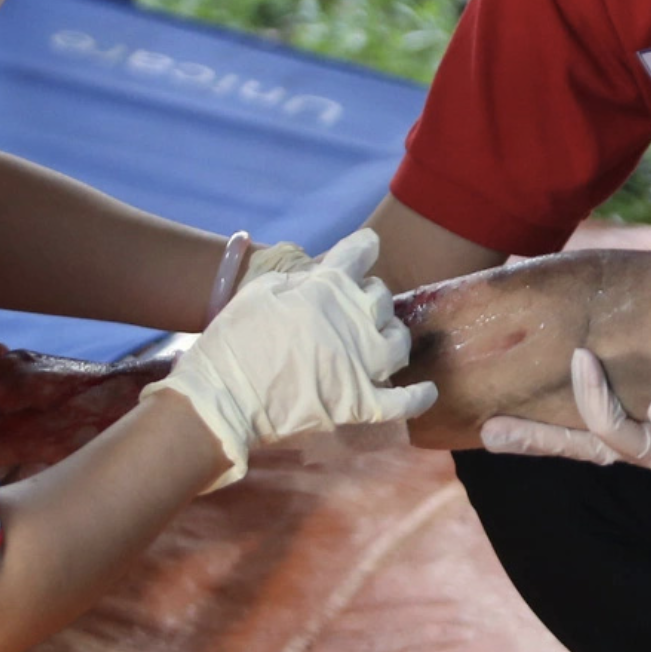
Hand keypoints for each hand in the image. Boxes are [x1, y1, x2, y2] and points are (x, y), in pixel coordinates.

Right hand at [154, 228, 434, 489]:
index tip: (366, 247)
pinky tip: (428, 390)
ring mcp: (361, 364)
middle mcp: (353, 321)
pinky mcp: (360, 404)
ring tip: (382, 340)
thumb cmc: (233, 341)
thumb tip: (322, 274)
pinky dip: (420, 396)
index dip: (363, 248)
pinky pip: (404, 402)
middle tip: (354, 308)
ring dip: (392, 336)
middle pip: (381, 298)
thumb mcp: (260, 292)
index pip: (359, 254)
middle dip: (370, 298)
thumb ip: (299, 279)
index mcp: (326, 288)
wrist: (222, 398)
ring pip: (398, 343)